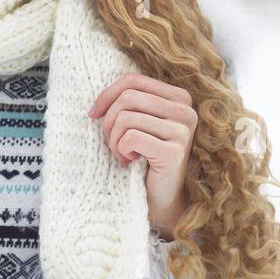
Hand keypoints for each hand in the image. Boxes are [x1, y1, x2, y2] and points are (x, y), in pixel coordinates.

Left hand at [88, 72, 196, 240]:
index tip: (93, 115)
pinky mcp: (174, 151)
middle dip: (109, 122)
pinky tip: (130, 162)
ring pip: (126, 118)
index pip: (133, 80)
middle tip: (111, 143)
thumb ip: (127, 102)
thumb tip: (97, 100)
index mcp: (178, 96)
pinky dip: (121, 151)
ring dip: (114, 141)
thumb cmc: (144, 156)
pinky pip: (130, 138)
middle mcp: (186, 110)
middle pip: (127, 98)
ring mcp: (183, 130)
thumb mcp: (137, 122)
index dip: (106, 95)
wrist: (161, 198)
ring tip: (122, 154)